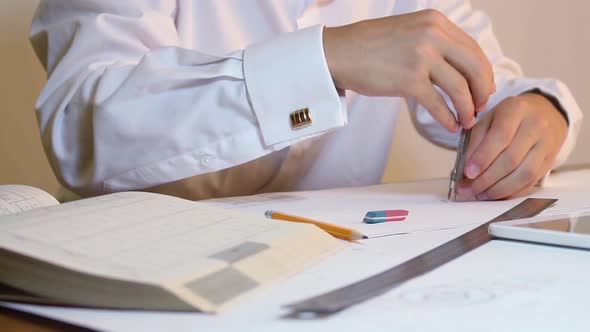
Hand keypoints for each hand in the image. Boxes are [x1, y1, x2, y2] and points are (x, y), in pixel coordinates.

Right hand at [323, 9, 494, 130]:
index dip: (483, 72)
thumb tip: (459, 67)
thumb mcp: (409, 30)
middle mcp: (432, 36)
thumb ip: (435, 42)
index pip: (473, 48)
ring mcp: (421, 58)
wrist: (337, 53)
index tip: (482, 87)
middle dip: (482, 91)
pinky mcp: (409, 81)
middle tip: (480, 105)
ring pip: (460, 88)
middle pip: (475, 67)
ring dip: (468, 108)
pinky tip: (451, 124)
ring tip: (467, 120)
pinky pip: (439, 104)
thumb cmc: (368, 45)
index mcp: (435, 22)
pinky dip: (448, 118)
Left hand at [455, 93, 567, 200]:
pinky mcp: (551, 160)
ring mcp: (546, 144)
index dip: (483, 158)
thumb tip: (467, 169)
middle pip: (511, 159)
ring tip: (479, 194)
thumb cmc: (510, 117)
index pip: (500, 136)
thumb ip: (476, 140)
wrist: (544, 112)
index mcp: (516, 109)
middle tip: (468, 189)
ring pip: (524, 174)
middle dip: (486, 179)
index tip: (467, 173)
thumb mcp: (488, 118)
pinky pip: (532, 181)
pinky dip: (512, 192)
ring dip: (499, 189)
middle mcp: (535, 125)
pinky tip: (496, 195)